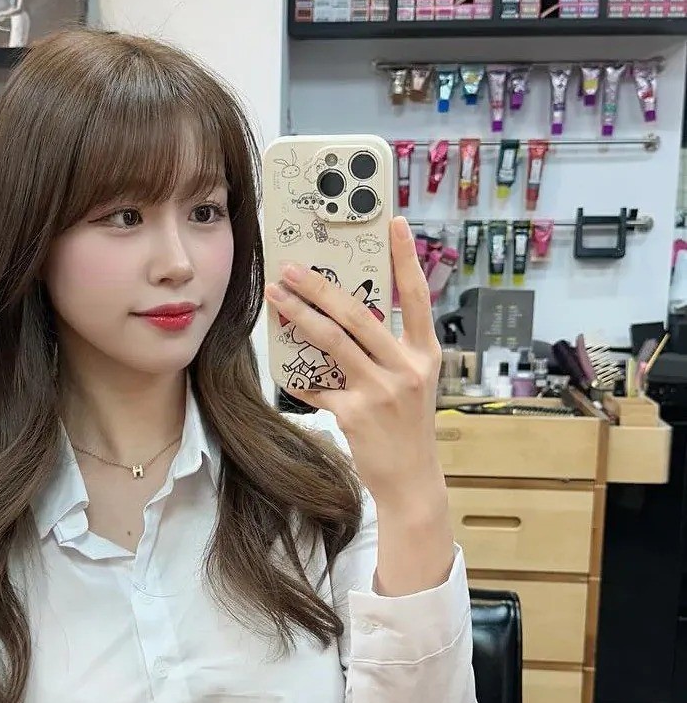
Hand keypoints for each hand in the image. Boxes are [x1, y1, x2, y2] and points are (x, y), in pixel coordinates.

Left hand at [265, 216, 443, 512]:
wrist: (411, 480)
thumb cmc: (407, 429)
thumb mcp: (412, 384)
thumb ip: (390, 352)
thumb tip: (349, 318)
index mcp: (425, 354)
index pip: (416, 296)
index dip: (406, 258)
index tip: (396, 222)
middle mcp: (406, 367)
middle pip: (358, 313)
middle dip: (321, 286)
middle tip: (292, 267)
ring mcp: (381, 391)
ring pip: (333, 341)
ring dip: (300, 315)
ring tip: (277, 296)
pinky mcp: (356, 414)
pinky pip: (318, 387)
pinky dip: (299, 377)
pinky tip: (284, 367)